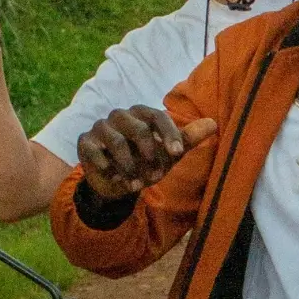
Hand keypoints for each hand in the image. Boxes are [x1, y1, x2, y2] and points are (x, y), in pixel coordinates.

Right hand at [77, 106, 217, 202]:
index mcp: (142, 114)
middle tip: (155, 176)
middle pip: (139, 129)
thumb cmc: (146, 162)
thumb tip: (213, 123)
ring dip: (130, 167)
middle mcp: (121, 116)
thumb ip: (188, 139)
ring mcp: (101, 127)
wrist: (118, 182)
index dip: (169, 134)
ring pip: (117, 142)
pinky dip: (107, 167)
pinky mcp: (85, 141)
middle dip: (150, 156)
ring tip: (136, 185)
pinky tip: (115, 178)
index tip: (178, 153)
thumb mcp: (169, 154)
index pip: (158, 116)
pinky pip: (95, 151)